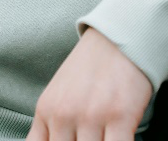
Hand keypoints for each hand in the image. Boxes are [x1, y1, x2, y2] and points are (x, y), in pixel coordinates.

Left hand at [27, 26, 152, 140]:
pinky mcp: (120, 117)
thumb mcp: (58, 95)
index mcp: (46, 111)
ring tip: (104, 136)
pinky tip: (120, 137)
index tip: (67, 140)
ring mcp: (91, 116)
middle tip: (89, 137)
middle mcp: (64, 115)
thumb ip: (49, 127)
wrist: (118, 38)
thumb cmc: (90, 70)